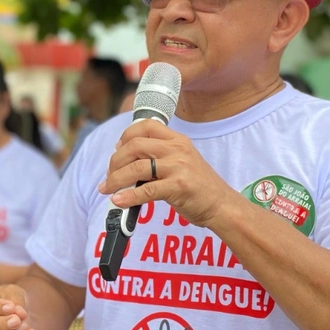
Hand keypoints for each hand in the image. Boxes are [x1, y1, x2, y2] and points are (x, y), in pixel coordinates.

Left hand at [98, 119, 234, 228]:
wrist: (221, 204)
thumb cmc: (198, 186)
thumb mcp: (181, 162)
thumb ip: (159, 156)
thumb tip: (127, 161)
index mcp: (177, 140)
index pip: (146, 126)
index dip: (126, 136)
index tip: (117, 150)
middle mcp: (177, 149)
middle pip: (135, 146)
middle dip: (115, 161)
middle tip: (110, 175)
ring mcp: (178, 167)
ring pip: (137, 167)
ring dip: (116, 179)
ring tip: (108, 189)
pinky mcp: (178, 187)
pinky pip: (146, 190)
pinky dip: (128, 196)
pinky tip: (119, 200)